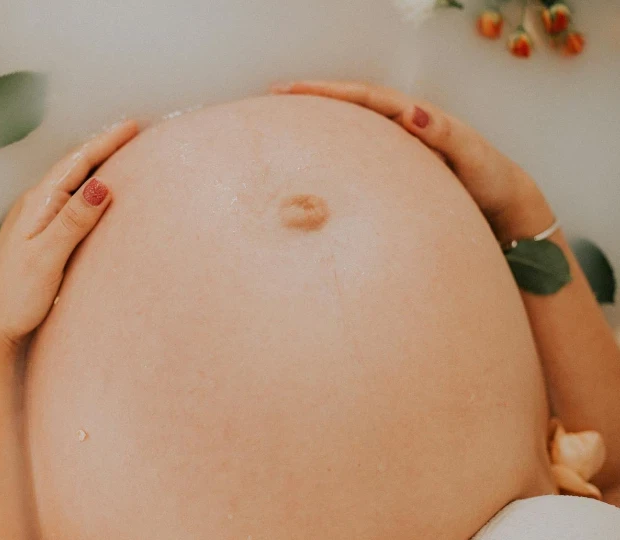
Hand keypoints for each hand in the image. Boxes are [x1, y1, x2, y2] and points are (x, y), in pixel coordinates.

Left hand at [0, 120, 138, 347]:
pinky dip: (88, 191)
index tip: (133, 126)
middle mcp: (35, 206)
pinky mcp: (38, 237)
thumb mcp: (47, 257)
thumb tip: (102, 184)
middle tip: (133, 133)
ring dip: (96, 167)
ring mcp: (35, 221)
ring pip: (71, 184)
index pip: (77, 163)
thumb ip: (73, 221)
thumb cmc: (15, 295)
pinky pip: (69, 202)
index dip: (106, 143)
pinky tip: (96, 198)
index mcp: (38, 204)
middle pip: (74, 167)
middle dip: (104, 148)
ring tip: (121, 157)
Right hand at [271, 80, 554, 242]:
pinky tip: (312, 157)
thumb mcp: (473, 157)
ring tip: (285, 120)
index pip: (365, 97)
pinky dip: (333, 147)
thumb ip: (445, 135)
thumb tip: (413, 113)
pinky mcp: (395, 170)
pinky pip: (357, 151)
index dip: (329, 92)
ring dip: (320, 120)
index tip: (293, 90)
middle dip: (314, 97)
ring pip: (351, 126)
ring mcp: (397, 148)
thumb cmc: (490, 182)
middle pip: (351, 105)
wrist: (505, 208)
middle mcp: (404, 127)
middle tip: (274, 96)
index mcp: (417, 118)